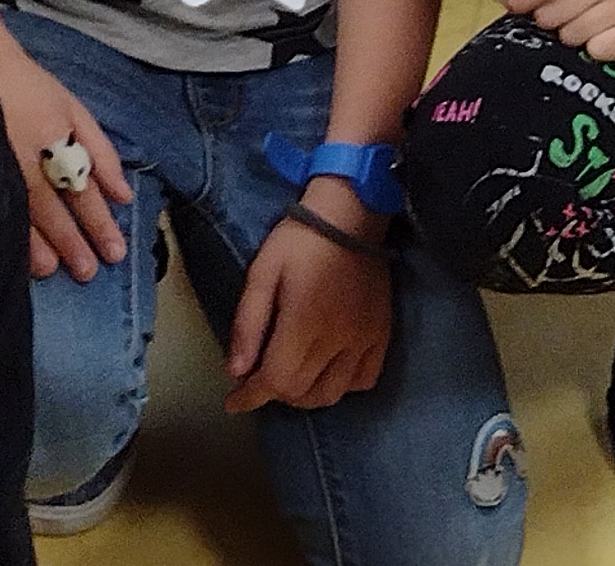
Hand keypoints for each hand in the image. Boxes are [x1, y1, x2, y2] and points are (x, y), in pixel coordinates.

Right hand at [0, 47, 129, 281]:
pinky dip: (6, 232)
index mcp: (56, 139)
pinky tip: (12, 255)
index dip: (100, 223)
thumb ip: (101, 151)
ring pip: (21, 215)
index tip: (115, 251)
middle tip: (89, 272)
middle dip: (74, 242)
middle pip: (54, 209)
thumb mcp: (74, 109)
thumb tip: (123, 194)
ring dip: (39, 246)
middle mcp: (27, 157)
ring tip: (54, 270)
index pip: (83, 190)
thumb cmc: (30, 88)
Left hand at [223, 186, 395, 413]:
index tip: (233, 401)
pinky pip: (364, 380)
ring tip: (291, 378)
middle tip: (260, 376)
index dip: (250, 398)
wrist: (352, 213)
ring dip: (305, 395)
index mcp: (304, 323)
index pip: (276, 382)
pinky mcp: (381, 334)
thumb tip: (235, 371)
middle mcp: (337, 339)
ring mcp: (363, 339)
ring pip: (332, 393)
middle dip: (273, 392)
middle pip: (301, 392)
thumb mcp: (262, 271)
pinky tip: (328, 371)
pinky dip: (342, 386)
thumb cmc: (300, 238)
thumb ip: (248, 322)